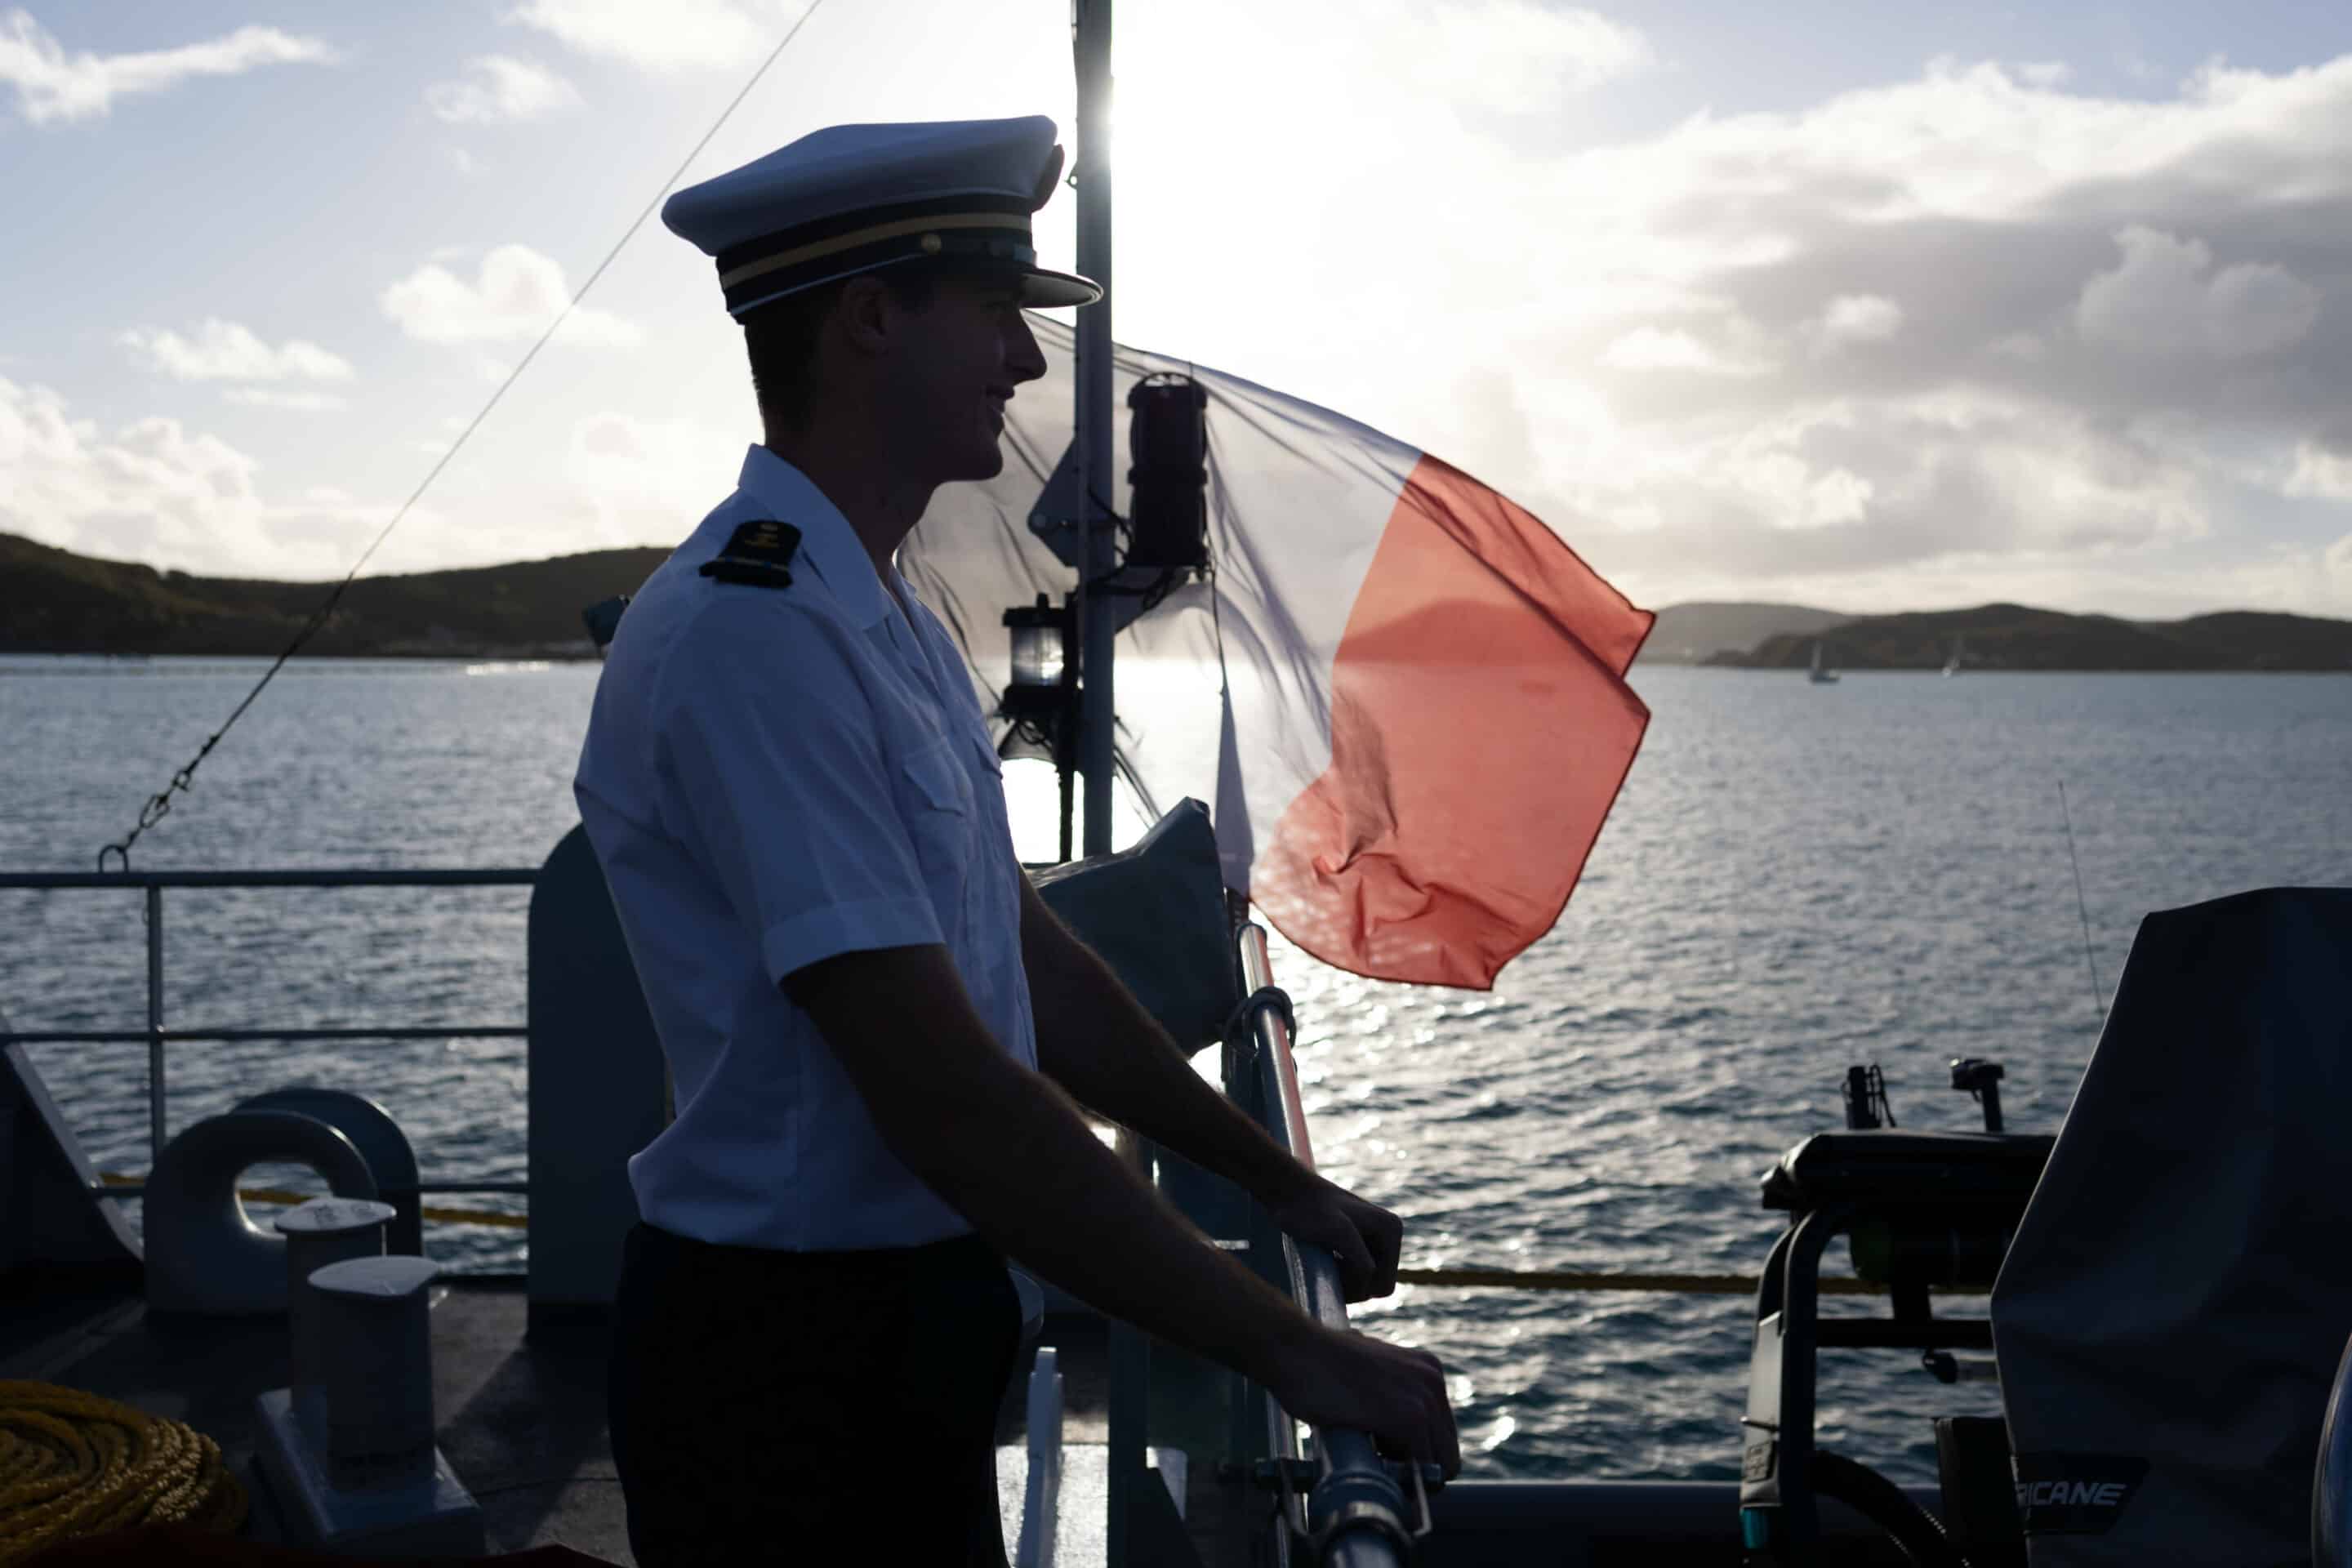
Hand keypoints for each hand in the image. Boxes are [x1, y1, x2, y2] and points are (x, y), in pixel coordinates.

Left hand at [1265, 1177, 1403, 1301]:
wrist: (1288, 1193)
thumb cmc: (1308, 1210)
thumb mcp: (1337, 1232)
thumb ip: (1361, 1260)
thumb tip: (1377, 1289)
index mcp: (1391, 1230)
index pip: (1382, 1284)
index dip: (1356, 1287)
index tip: (1328, 1272)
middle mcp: (1389, 1235)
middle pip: (1378, 1287)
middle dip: (1353, 1286)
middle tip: (1325, 1269)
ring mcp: (1376, 1241)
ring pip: (1367, 1285)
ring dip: (1346, 1283)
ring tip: (1324, 1262)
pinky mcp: (1362, 1246)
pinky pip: (1359, 1278)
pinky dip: (1342, 1277)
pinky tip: (1325, 1260)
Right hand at [1267, 1323, 1460, 1478]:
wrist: (1293, 1349)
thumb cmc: (1318, 1363)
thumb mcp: (1367, 1373)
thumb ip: (1387, 1395)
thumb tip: (1390, 1432)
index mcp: (1427, 1369)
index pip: (1442, 1434)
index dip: (1418, 1456)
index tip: (1389, 1460)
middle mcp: (1433, 1380)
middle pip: (1446, 1453)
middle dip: (1416, 1468)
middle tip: (1379, 1465)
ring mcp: (1424, 1398)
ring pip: (1437, 1465)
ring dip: (1405, 1471)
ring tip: (1367, 1451)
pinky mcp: (1409, 1417)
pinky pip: (1420, 1467)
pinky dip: (1396, 1474)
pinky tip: (1367, 1452)